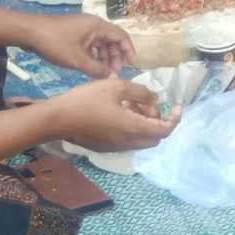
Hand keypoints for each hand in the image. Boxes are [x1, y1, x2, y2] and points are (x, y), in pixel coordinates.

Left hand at [22, 12, 135, 77]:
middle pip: (111, 40)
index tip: (132, 64)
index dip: (128, 50)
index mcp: (98, 26)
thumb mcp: (78, 60)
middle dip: (115, 57)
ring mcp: (82, 28)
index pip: (121, 36)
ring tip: (103, 72)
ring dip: (103, 57)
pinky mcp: (73, 33)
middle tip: (114, 73)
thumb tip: (114, 78)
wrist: (29, 32)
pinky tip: (90, 66)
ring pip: (100, 43)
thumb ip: (98, 69)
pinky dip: (93, 55)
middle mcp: (93, 24)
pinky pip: (89, 44)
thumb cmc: (56, 43)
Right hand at [41, 75, 171, 154]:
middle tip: (148, 103)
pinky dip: (132, 128)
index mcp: (133, 128)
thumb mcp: (117, 87)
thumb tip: (155, 99)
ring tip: (132, 103)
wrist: (56, 119)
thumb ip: (141, 92)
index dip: (175, 118)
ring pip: (140, 139)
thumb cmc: (86, 100)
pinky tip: (120, 111)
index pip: (164, 130)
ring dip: (144, 123)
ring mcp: (115, 147)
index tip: (178, 106)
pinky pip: (127, 140)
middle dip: (159, 120)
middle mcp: (127, 142)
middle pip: (155, 138)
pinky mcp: (104, 147)